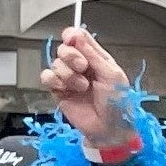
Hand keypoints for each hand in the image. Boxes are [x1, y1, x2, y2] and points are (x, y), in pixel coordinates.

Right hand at [36, 26, 134, 148]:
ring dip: (67, 74)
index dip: (73, 35)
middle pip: (64, 48)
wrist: (109, 129)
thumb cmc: (118, 104)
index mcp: (97, 59)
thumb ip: (94, 54)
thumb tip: (78, 35)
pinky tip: (66, 89)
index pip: (79, 38)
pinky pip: (47, 77)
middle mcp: (82, 66)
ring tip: (82, 87)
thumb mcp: (112, 75)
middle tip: (82, 67)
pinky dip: (55, 81)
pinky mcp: (58, 91)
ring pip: (55, 63)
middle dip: (71, 56)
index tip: (72, 38)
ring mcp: (69, 78)